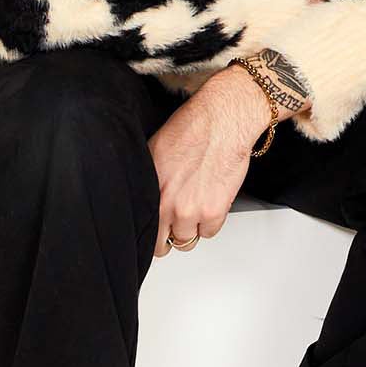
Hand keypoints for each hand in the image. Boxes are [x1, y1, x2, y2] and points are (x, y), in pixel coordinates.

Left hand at [147, 71, 262, 256]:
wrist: (223, 121)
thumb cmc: (192, 128)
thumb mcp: (154, 150)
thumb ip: (149, 180)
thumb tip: (144, 194)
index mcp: (150, 190)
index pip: (142, 231)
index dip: (150, 232)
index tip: (156, 230)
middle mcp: (167, 204)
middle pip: (162, 245)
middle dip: (168, 236)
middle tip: (175, 224)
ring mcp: (191, 210)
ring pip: (188, 240)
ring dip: (191, 228)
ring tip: (196, 207)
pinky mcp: (215, 210)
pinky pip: (210, 232)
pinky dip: (211, 222)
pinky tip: (211, 202)